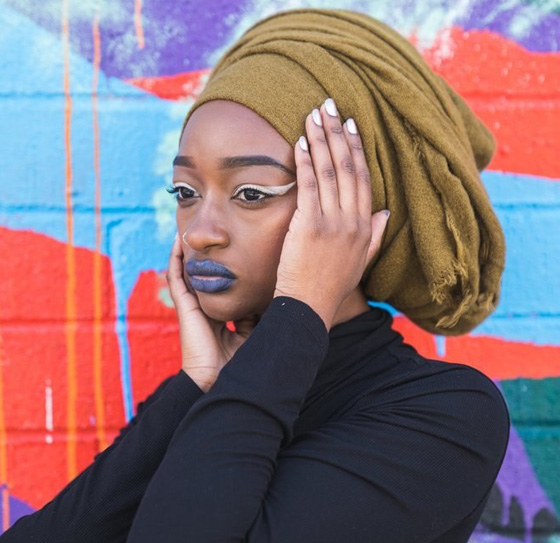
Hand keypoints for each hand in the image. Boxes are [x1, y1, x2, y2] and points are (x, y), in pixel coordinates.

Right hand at [166, 235, 259, 391]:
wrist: (223, 382)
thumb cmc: (244, 362)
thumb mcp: (258, 333)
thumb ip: (263, 316)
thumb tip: (282, 296)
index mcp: (226, 319)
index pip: (231, 291)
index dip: (238, 274)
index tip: (250, 254)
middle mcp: (209, 311)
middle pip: (210, 279)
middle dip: (214, 259)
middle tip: (223, 234)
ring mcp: (195, 308)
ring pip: (191, 274)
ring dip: (193, 253)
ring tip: (195, 230)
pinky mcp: (184, 307)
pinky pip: (176, 278)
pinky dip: (175, 258)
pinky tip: (179, 240)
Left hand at [273, 98, 389, 329]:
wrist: (309, 308)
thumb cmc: (331, 286)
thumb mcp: (361, 261)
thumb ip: (375, 236)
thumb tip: (386, 213)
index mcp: (365, 226)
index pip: (363, 179)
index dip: (357, 148)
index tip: (350, 125)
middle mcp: (353, 220)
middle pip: (349, 167)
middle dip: (338, 133)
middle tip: (329, 106)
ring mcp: (332, 221)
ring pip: (330, 171)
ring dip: (320, 139)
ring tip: (313, 114)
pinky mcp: (310, 225)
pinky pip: (309, 185)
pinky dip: (305, 161)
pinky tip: (300, 142)